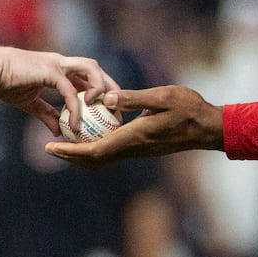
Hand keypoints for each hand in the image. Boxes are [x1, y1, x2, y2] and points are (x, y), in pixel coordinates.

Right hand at [0, 47, 119, 136]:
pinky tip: (74, 126)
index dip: (99, 89)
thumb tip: (57, 133)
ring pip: (91, 70)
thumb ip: (46, 115)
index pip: (86, 75)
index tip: (106, 107)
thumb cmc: (6, 83)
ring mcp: (57, 64)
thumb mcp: (30, 103)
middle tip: (115, 109)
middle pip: (95, 68)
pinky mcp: (50, 71)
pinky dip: (76, 108)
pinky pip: (70, 91)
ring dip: (100, 89)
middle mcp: (62, 62)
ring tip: (101, 111)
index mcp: (58, 67)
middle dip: (109, 86)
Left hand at [47, 85, 223, 165]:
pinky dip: (96, 146)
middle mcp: (133, 148)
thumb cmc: (189, 108)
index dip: (70, 150)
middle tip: (49, 146)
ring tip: (64, 140)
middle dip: (69, 155)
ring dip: (81, 153)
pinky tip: (91, 132)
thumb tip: (104, 97)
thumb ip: (133, 98)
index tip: (50, 145)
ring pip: (103, 158)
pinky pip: (113, 151)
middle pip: (94, 160)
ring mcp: (138, 150)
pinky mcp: (143, 147)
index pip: (94, 150)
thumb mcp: (162, 96)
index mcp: (134, 137)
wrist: (208, 127)